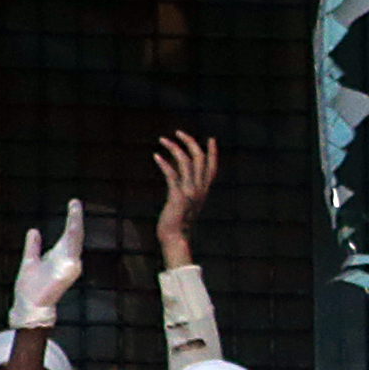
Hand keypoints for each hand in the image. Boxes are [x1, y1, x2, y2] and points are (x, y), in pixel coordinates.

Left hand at [9, 199, 84, 327]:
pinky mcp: (68, 270)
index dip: (71, 220)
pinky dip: (73, 236)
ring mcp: (70, 266)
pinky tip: (72, 225)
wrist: (29, 305)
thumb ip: (33, 246)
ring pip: (75, 240)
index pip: (69, 236)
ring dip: (75, 223)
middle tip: (75, 202)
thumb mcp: (29, 261)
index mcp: (60, 257)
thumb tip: (33, 231)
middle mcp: (68, 260)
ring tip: (75, 208)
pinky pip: (71, 250)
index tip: (73, 204)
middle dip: (75, 218)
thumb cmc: (30, 288)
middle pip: (75, 235)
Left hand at [152, 132, 218, 268]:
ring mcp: (189, 192)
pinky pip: (172, 175)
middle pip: (200, 159)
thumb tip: (177, 173)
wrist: (175, 237)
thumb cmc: (178, 221)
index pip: (212, 167)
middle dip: (190, 142)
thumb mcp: (186, 202)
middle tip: (179, 132)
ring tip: (163, 140)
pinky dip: (164, 164)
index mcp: (203, 190)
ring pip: (186, 162)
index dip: (212, 152)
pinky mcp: (178, 196)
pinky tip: (156, 156)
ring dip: (174, 148)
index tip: (211, 138)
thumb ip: (186, 188)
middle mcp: (200, 189)